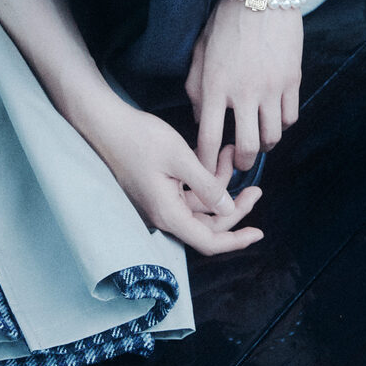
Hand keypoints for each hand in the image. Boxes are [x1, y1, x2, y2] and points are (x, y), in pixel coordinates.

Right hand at [91, 100, 262, 254]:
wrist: (106, 124)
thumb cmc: (140, 138)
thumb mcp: (180, 159)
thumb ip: (207, 186)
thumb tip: (229, 210)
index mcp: (168, 214)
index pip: (209, 241)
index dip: (236, 240)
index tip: (259, 232)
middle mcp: (163, 215)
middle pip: (207, 226)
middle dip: (234, 208)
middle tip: (255, 188)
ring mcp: (159, 203)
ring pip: (199, 207)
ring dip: (219, 186)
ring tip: (230, 155)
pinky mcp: (157, 190)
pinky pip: (188, 195)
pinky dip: (204, 180)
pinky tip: (213, 157)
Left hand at [186, 0, 302, 173]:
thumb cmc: (226, 19)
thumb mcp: (200, 50)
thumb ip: (196, 87)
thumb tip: (201, 119)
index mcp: (215, 84)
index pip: (209, 137)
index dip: (207, 162)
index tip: (207, 171)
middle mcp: (244, 91)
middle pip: (247, 147)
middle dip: (242, 163)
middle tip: (239, 161)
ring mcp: (271, 87)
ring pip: (272, 137)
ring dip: (264, 144)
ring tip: (258, 139)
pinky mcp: (292, 79)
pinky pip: (290, 117)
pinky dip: (282, 124)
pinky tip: (274, 117)